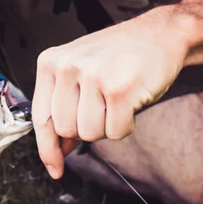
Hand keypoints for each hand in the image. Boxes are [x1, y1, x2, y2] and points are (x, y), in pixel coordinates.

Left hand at [33, 11, 187, 178]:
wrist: (160, 34)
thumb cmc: (120, 56)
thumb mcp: (81, 73)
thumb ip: (65, 108)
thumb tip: (56, 152)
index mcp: (51, 62)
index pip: (41, 116)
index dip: (47, 149)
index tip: (54, 169)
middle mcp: (67, 66)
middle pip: (67, 130)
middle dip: (87, 129)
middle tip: (104, 107)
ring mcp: (93, 76)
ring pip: (90, 134)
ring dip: (107, 127)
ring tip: (117, 100)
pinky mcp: (118, 89)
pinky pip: (115, 132)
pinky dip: (126, 125)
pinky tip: (131, 101)